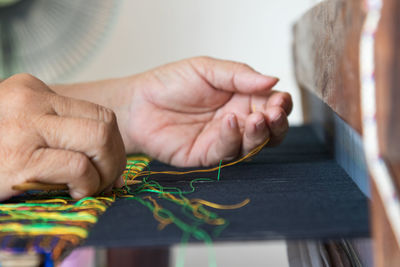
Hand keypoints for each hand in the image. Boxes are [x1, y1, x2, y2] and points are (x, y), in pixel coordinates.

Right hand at [0, 74, 125, 199]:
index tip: (109, 166)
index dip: (113, 143)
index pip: (98, 112)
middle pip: (105, 124)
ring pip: (98, 140)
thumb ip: (58, 130)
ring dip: (105, 171)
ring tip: (89, 187)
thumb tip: (107, 155)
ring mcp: (22, 127)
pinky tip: (73, 194)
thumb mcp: (21, 128)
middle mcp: (28, 101)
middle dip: (116, 157)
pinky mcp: (17, 158)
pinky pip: (78, 167)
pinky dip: (86, 185)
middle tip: (107, 179)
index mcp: (31, 90)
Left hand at [125, 57, 291, 165]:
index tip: (280, 100)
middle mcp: (236, 121)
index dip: (281, 105)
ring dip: (259, 134)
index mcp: (240, 99)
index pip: (271, 105)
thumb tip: (274, 80)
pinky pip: (227, 151)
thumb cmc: (171, 82)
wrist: (138, 103)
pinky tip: (229, 121)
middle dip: (276, 124)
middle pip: (269, 130)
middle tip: (273, 113)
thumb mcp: (207, 69)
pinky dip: (232, 138)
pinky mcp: (207, 156)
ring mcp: (223, 140)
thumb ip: (240, 75)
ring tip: (257, 118)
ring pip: (253, 145)